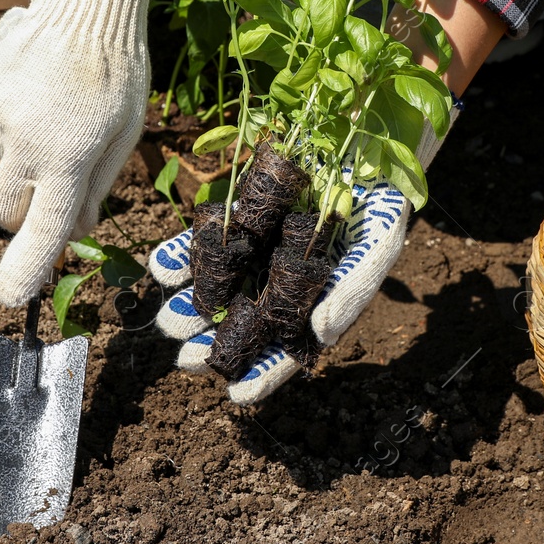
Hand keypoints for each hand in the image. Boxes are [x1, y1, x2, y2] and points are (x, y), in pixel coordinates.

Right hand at [0, 0, 152, 306]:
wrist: (87, 1)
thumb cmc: (119, 71)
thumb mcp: (124, 134)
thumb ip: (96, 184)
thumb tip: (78, 230)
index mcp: (67, 159)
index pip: (42, 229)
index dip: (26, 268)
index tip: (10, 299)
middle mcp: (26, 142)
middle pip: (2, 205)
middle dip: (18, 208)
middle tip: (51, 178)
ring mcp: (0, 113)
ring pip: (5, 154)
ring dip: (28, 147)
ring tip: (62, 106)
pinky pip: (1, 115)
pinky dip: (21, 110)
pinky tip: (46, 82)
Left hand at [147, 113, 456, 403]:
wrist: (368, 149)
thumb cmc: (381, 205)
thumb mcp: (379, 245)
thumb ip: (351, 291)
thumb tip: (320, 334)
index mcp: (312, 305)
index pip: (286, 350)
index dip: (264, 374)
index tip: (238, 394)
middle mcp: (278, 285)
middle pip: (241, 325)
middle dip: (213, 344)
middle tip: (187, 359)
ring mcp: (255, 252)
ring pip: (216, 288)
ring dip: (190, 306)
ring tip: (169, 321)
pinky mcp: (238, 218)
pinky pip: (204, 241)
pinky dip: (182, 255)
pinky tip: (162, 268)